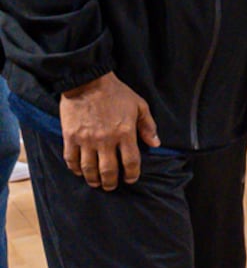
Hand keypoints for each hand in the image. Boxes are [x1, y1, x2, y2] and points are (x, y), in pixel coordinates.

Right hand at [58, 70, 155, 190]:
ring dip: (93, 179)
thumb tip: (155, 144)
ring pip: (88, 169)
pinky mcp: (70, 136)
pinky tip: (79, 171)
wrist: (87, 81)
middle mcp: (106, 140)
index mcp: (125, 133)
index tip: (131, 179)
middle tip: (111, 186)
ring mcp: (86, 140)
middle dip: (111, 183)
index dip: (132, 174)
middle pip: (108, 171)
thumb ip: (148, 126)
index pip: (131, 162)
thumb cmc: (116, 93)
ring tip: (96, 183)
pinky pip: (71, 159)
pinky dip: (74, 169)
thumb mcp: (139, 105)